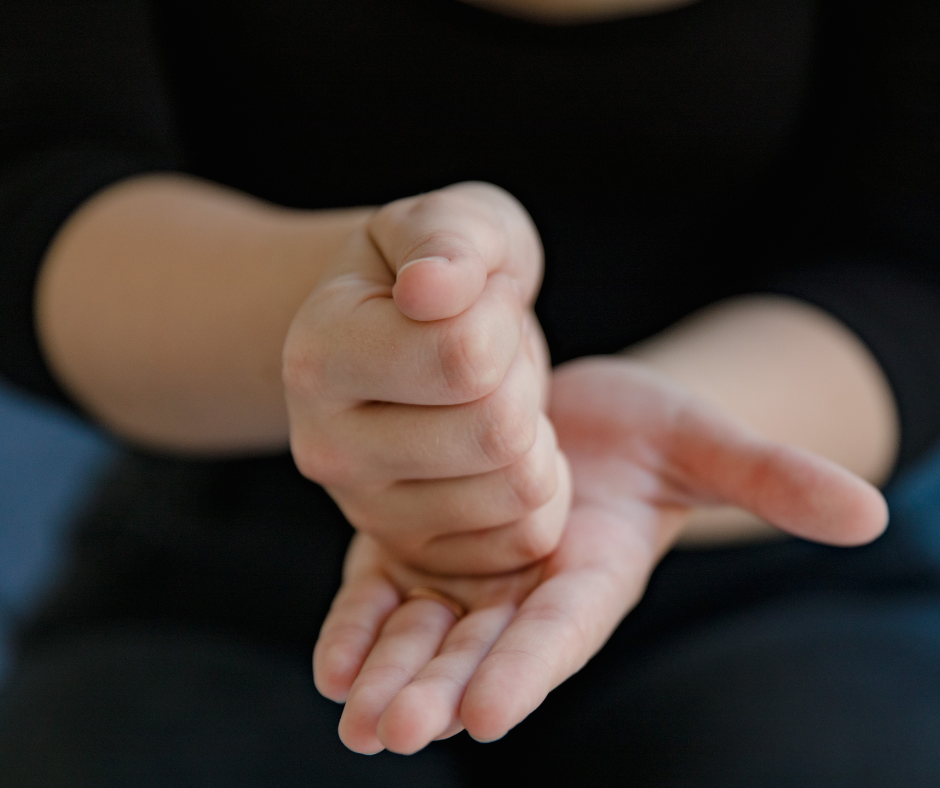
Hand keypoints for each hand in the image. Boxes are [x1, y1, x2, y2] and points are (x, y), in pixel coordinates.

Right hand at [283, 183, 570, 573]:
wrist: (404, 339)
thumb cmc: (430, 274)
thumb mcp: (448, 222)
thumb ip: (446, 239)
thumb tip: (431, 289)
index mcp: (318, 356)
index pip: (463, 354)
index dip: (499, 317)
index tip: (474, 299)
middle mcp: (326, 448)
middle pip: (496, 429)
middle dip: (520, 376)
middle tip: (491, 353)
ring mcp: (370, 513)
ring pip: (520, 486)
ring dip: (534, 429)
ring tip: (490, 396)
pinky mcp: (418, 554)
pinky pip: (529, 535)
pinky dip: (544, 484)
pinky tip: (503, 449)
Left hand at [313, 356, 887, 753]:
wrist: (576, 413)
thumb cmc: (649, 431)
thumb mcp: (704, 442)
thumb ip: (772, 480)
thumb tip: (870, 515)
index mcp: (593, 573)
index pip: (562, 629)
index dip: (529, 667)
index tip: (490, 711)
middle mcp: (525, 589)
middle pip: (483, 648)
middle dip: (442, 689)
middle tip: (395, 730)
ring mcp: (468, 572)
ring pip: (427, 633)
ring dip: (391, 673)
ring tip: (356, 717)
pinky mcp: (419, 545)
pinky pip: (385, 594)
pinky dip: (360, 627)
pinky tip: (333, 664)